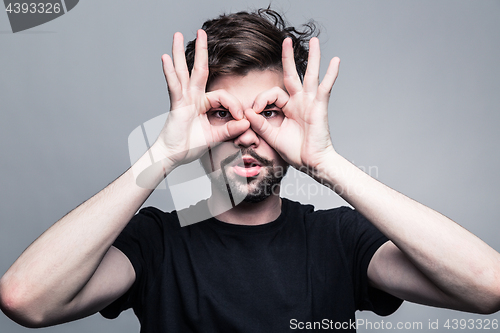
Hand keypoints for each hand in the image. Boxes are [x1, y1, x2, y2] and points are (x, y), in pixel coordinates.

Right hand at [154, 30, 249, 167]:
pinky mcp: (176, 105)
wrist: (173, 156)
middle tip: (201, 32)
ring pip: (183, 71)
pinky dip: (170, 72)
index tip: (240, 119)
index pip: (222, 95)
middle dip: (201, 51)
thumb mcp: (215, 136)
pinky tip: (166, 58)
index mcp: (202, 104)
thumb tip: (247, 123)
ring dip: (181, 52)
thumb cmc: (190, 146)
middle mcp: (192, 97)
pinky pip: (174, 86)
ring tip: (178, 34)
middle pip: (198, 69)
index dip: (234, 105)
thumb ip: (231, 129)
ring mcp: (183, 99)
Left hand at [245, 37, 339, 174]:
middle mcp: (299, 101)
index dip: (260, 100)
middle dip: (288, 57)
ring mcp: (310, 102)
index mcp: (287, 108)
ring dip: (313, 57)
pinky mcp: (319, 106)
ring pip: (310, 74)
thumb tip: (247, 111)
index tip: (254, 112)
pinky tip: (336, 60)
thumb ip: (259, 123)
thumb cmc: (294, 151)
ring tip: (315, 40)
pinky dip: (331, 74)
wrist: (311, 163)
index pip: (272, 93)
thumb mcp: (271, 136)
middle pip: (292, 74)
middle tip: (286, 40)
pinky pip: (325, 87)